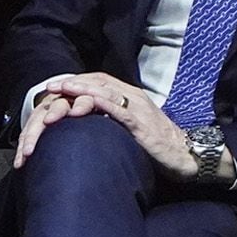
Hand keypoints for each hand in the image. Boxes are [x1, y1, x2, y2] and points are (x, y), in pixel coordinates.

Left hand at [13, 73, 210, 181]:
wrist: (187, 155)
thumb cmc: (159, 146)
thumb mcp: (133, 129)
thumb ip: (116, 121)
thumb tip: (93, 124)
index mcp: (131, 97)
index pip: (100, 81)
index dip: (77, 81)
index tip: (56, 85)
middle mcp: (134, 97)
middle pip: (99, 82)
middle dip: (73, 83)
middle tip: (50, 87)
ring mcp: (138, 108)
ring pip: (106, 91)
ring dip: (81, 89)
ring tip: (60, 89)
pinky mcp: (141, 123)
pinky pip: (119, 109)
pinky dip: (100, 103)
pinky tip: (85, 101)